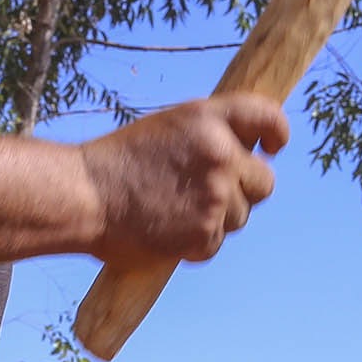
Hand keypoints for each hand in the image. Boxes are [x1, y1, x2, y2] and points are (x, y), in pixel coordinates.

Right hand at [77, 92, 287, 263]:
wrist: (84, 196)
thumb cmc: (118, 163)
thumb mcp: (168, 129)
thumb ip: (208, 136)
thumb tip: (244, 152)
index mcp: (208, 118)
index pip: (267, 117)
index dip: (277, 133)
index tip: (273, 147)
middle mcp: (220, 153)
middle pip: (264, 182)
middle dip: (243, 191)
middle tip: (206, 194)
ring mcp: (216, 195)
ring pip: (241, 216)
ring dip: (215, 219)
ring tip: (173, 211)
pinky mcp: (205, 232)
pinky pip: (215, 243)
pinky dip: (194, 245)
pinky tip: (165, 231)